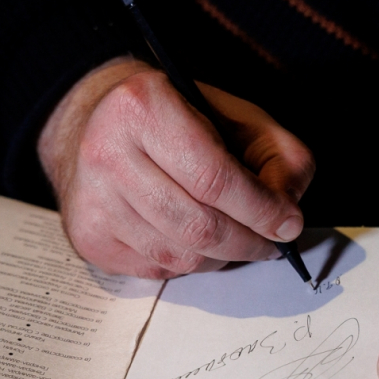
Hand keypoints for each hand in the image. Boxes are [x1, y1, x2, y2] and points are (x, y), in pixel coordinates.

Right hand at [37, 57, 314, 278]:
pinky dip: (188, 263)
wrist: (97, 123)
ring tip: (235, 240)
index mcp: (144, 107)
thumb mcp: (237, 116)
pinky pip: (156, 270)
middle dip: (247, 243)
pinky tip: (194, 240)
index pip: (214, 179)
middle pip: (198, 226)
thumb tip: (287, 218)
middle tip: (270, 244)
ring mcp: (93, 200)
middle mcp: (107, 153)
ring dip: (220, 258)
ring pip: (179, 257)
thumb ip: (279, 157)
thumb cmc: (176, 119)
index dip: (261, 211)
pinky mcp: (89, 236)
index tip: (289, 225)